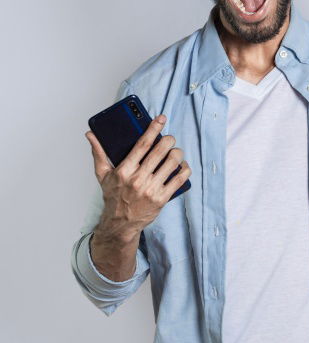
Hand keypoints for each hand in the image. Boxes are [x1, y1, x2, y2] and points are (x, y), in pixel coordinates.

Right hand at [85, 115, 190, 243]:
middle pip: (160, 151)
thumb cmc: (113, 196)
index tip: (161, 119)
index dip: (153, 129)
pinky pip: (180, 179)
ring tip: (175, 152)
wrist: (120, 223)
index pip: (142, 144)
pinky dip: (184, 169)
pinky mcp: (162, 198)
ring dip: (177, 153)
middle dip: (169, 140)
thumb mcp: (103, 175)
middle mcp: (138, 179)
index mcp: (124, 170)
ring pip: (172, 163)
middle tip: (170, 138)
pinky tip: (182, 165)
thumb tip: (91, 135)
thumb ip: (98, 153)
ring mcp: (151, 189)